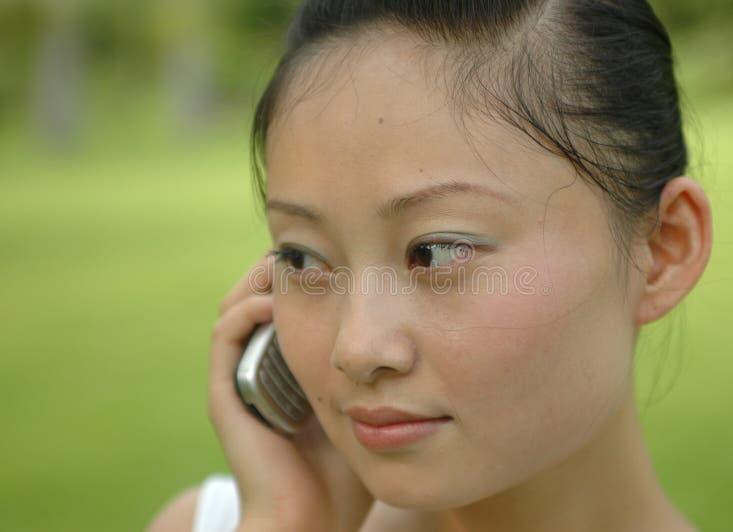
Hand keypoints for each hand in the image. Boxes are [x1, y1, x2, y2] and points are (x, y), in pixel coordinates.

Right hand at [208, 251, 373, 531]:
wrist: (314, 518)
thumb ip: (375, 371)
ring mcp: (240, 378)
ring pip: (236, 306)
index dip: (304, 272)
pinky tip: (275, 302)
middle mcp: (258, 367)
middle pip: (257, 296)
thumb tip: (406, 332)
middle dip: (281, 267)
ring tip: (290, 259)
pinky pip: (225, 336)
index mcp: (286, 368)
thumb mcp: (366, 403)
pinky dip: (246, 311)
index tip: (334, 252)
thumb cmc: (347, 467)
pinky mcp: (226, 393)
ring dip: (260, 279)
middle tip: (312, 247)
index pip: (285, 303)